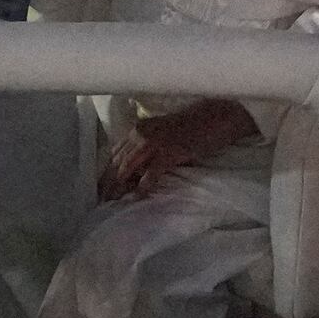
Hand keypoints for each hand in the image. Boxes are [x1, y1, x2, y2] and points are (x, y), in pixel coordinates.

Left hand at [100, 97, 258, 199]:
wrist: (216, 116)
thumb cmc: (194, 126)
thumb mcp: (165, 134)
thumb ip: (150, 149)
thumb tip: (137, 173)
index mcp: (139, 128)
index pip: (115, 152)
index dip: (106, 171)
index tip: (102, 186)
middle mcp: (141, 133)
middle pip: (117, 162)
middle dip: (108, 182)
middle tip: (102, 199)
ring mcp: (154, 142)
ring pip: (127, 168)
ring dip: (119, 187)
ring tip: (113, 202)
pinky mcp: (168, 152)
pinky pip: (150, 174)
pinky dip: (142, 187)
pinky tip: (137, 197)